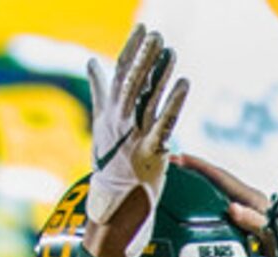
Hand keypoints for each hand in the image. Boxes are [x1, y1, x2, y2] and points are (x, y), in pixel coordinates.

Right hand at [86, 25, 187, 256]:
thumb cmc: (109, 164)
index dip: (131, 51)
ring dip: (160, 75)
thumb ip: (100, 92)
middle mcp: (120, 124)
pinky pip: (164, 125)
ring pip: (148, 101)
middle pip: (132, 84)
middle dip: (144, 58)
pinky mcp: (151, 155)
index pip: (119, 75)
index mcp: (109, 114)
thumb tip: (93, 61)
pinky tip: (184, 84)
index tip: (141, 28)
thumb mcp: (100, 125)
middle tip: (156, 34)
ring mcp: (134, 139)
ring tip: (172, 52)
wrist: (113, 206)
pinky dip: (174, 104)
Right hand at [171, 152, 271, 248]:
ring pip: (217, 192)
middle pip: (216, 180)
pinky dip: (204, 202)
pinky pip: (219, 206)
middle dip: (194, 172)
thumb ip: (254, 221)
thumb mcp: (273, 234)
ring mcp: (247, 210)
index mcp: (252, 199)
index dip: (199, 166)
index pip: (221, 177)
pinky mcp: (245, 222)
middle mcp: (248, 201)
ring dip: (198, 186)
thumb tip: (233, 208)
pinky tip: (194, 207)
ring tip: (178, 182)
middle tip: (171, 167)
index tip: (179, 159)